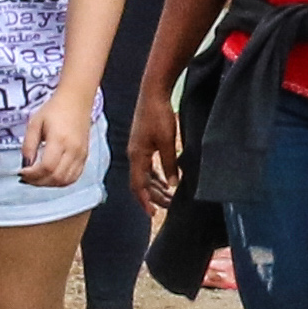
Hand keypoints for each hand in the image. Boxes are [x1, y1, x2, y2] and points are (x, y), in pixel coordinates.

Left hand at [19, 88, 93, 189]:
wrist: (76, 100)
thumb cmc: (54, 109)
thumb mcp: (34, 123)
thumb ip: (29, 145)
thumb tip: (26, 164)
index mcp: (59, 140)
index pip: (46, 167)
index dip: (32, 174)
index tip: (21, 172)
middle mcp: (73, 149)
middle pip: (56, 177)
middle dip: (38, 181)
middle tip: (26, 178)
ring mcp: (81, 153)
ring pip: (66, 180)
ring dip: (49, 183)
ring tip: (37, 178)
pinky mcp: (85, 155)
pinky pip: (74, 176)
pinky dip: (62, 181)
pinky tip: (51, 176)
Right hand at [132, 83, 180, 210]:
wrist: (153, 94)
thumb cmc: (159, 116)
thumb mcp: (167, 142)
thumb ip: (170, 164)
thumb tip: (173, 185)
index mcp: (137, 156)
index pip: (139, 185)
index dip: (145, 200)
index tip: (152, 214)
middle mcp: (134, 155)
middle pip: (141, 183)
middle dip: (153, 196)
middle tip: (168, 207)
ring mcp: (137, 149)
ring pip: (145, 175)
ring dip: (155, 187)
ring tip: (169, 197)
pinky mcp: (143, 143)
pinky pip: (147, 166)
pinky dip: (156, 175)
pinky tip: (166, 180)